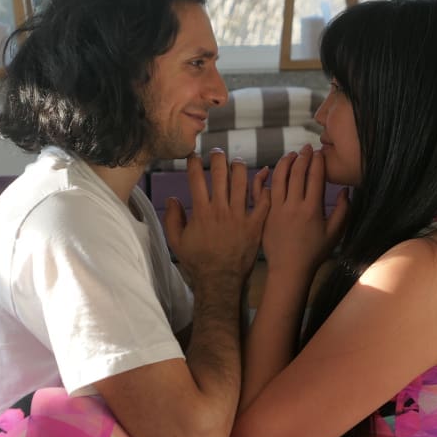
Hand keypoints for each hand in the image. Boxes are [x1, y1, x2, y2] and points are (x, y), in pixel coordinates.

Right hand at [164, 150, 270, 288]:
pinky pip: (263, 202)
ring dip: (239, 168)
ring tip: (237, 163)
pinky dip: (264, 188)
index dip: (194, 163)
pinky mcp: (255, 226)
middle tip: (217, 153)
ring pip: (242, 182)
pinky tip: (262, 180)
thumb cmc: (197, 263)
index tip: (193, 156)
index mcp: (201, 212)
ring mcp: (240, 217)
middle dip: (218, 158)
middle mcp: (221, 210)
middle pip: (220, 174)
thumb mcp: (176, 242)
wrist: (220, 282)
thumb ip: (172, 219)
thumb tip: (172, 198)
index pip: (196, 179)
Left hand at [262, 144, 348, 277]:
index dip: (317, 162)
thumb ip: (343, 211)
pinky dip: (263, 178)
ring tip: (291, 155)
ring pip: (278, 177)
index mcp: (312, 209)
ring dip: (285, 162)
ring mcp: (276, 209)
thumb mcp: (334, 233)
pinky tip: (269, 169)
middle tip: (307, 148)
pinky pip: (261, 191)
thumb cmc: (314, 253)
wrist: (289, 269)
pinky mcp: (264, 214)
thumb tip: (347, 190)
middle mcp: (293, 206)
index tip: (319, 153)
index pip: (315, 177)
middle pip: (297, 173)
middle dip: (303, 156)